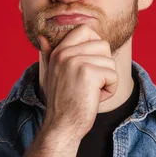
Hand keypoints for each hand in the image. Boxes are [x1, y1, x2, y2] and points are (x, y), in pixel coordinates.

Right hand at [37, 24, 117, 140]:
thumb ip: (50, 54)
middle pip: (103, 45)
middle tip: (91, 84)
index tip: (92, 64)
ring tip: (91, 92)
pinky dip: (110, 90)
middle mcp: (65, 54)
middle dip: (104, 67)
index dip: (96, 44)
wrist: (61, 126)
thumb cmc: (62, 102)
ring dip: (107, 81)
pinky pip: (113, 75)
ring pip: (110, 62)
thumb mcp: (53, 75)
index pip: (85, 30)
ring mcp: (76, 62)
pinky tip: (95, 98)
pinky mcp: (88, 73)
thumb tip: (42, 37)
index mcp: (58, 52)